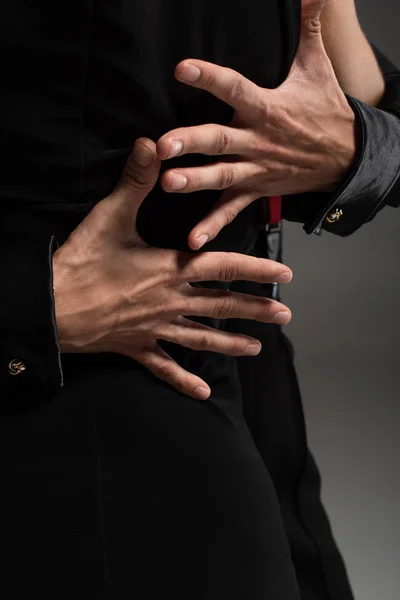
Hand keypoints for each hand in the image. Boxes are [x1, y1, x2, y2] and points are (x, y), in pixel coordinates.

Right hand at [52, 139, 293, 400]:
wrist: (52, 307)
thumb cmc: (81, 262)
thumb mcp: (109, 217)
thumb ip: (134, 182)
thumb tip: (151, 143)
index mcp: (169, 269)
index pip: (224, 267)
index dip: (257, 269)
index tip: (285, 275)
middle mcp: (170, 301)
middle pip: (222, 306)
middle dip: (256, 310)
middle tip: (285, 316)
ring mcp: (156, 328)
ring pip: (202, 338)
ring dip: (231, 344)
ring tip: (257, 349)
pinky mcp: (137, 347)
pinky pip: (164, 367)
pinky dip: (183, 379)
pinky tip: (202, 392)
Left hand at [156, 0, 357, 249]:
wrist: (345, 158)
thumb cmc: (326, 112)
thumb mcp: (317, 68)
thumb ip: (310, 27)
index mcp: (267, 108)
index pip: (235, 88)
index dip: (210, 78)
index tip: (183, 69)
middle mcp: (257, 141)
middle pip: (220, 140)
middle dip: (192, 142)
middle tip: (163, 144)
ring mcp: (255, 170)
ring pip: (221, 176)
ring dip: (195, 181)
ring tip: (168, 183)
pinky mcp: (255, 191)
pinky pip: (231, 211)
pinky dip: (213, 226)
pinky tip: (192, 242)